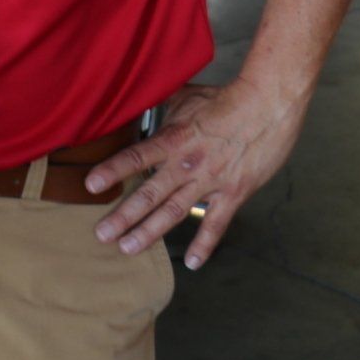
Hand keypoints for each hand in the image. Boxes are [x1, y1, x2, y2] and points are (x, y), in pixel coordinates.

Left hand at [84, 79, 310, 270]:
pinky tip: (192, 263)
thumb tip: (138, 100)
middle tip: (101, 234)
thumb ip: (161, 106)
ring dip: (149, 232)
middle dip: (124, 216)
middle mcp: (187, 164)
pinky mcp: (234, 193)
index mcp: (173, 139)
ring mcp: (210, 182)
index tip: (91, 185)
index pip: (136, 156)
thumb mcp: (186, 97)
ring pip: (174, 212)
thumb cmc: (226, 98)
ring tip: (127, 248)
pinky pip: (216, 224)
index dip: (113, 170)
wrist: (268, 105)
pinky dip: (204, 244)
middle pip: (150, 194)